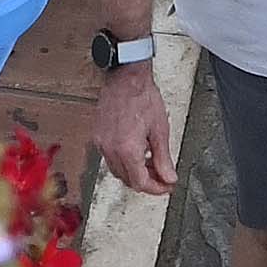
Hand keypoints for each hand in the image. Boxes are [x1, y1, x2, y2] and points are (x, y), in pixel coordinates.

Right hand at [87, 67, 176, 201]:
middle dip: (146, 181)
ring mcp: (101, 144)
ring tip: (151, 162)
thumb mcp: (160, 129)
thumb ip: (164, 158)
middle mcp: (110, 150)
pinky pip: (110, 159)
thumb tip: (169, 178)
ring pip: (117, 171)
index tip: (166, 186)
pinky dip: (124, 161)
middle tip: (162, 176)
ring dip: (134, 172)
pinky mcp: (97, 137)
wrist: (126, 77)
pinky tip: (137, 152)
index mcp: (127, 149)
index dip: (155, 188)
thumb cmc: (143, 96)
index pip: (140, 183)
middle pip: (128, 180)